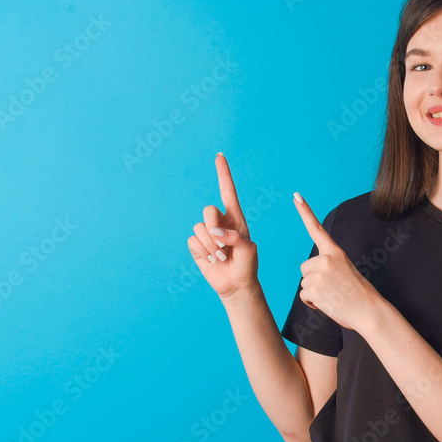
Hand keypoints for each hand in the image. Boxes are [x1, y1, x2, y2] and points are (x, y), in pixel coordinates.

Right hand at [188, 153, 259, 302]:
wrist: (236, 284)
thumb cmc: (247, 265)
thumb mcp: (248, 250)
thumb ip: (235, 237)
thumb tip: (214, 232)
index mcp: (235, 218)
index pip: (228, 191)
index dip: (223, 174)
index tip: (220, 156)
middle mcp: (219, 222)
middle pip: (208, 210)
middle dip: (213, 227)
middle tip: (223, 246)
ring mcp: (207, 233)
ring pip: (199, 228)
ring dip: (210, 245)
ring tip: (221, 256)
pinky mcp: (197, 246)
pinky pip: (193, 241)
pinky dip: (203, 252)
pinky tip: (213, 260)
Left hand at [293, 192, 381, 331]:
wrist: (369, 311)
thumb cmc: (360, 295)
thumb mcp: (346, 271)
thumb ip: (329, 267)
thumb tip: (312, 276)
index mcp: (335, 253)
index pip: (317, 229)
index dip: (305, 212)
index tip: (296, 196)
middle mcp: (326, 259)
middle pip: (305, 268)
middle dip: (314, 279)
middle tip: (333, 288)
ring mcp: (319, 273)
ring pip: (304, 283)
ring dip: (315, 292)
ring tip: (333, 297)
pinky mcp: (313, 289)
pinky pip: (304, 296)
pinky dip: (313, 303)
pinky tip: (328, 304)